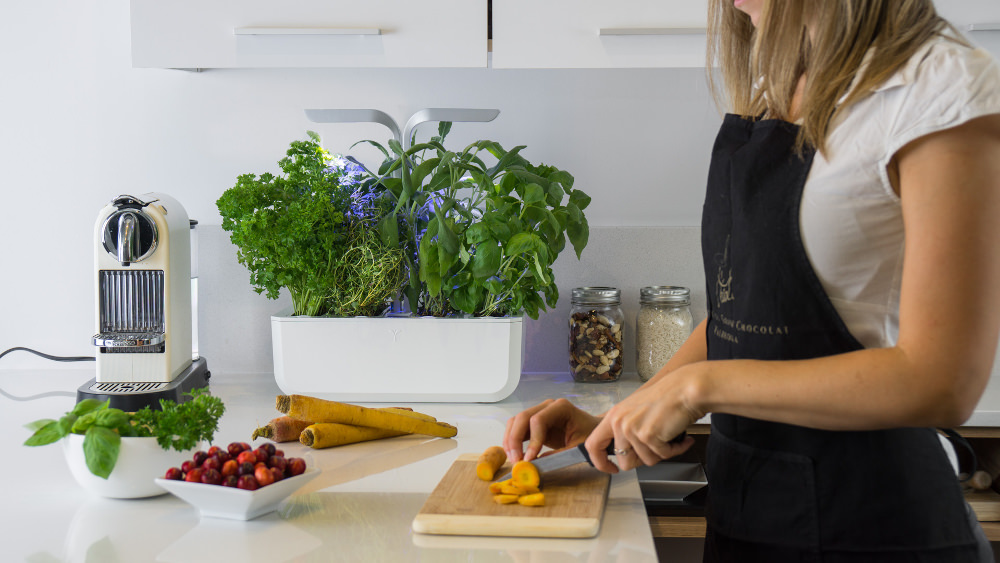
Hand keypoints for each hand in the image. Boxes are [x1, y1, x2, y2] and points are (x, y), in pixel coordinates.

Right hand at [503, 398, 600, 461]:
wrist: (592, 429)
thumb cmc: (588, 434)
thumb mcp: (578, 446)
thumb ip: (559, 454)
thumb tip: (536, 463)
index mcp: (561, 407)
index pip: (538, 420)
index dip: (532, 440)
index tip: (529, 458)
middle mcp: (547, 406)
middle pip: (522, 418)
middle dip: (515, 440)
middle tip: (516, 460)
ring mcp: (539, 412)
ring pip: (515, 421)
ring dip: (510, 440)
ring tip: (514, 459)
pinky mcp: (533, 422)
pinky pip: (517, 428)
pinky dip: (512, 440)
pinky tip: (514, 454)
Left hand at [585, 367, 700, 472]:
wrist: (686, 389)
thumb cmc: (667, 397)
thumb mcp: (635, 410)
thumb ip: (626, 428)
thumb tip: (625, 452)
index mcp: (613, 416)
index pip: (593, 445)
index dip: (600, 462)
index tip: (611, 468)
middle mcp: (619, 423)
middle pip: (624, 461)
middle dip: (642, 461)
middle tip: (655, 448)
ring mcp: (632, 430)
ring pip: (646, 461)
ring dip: (662, 452)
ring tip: (670, 435)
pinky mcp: (648, 436)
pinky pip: (663, 456)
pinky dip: (676, 450)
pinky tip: (681, 438)